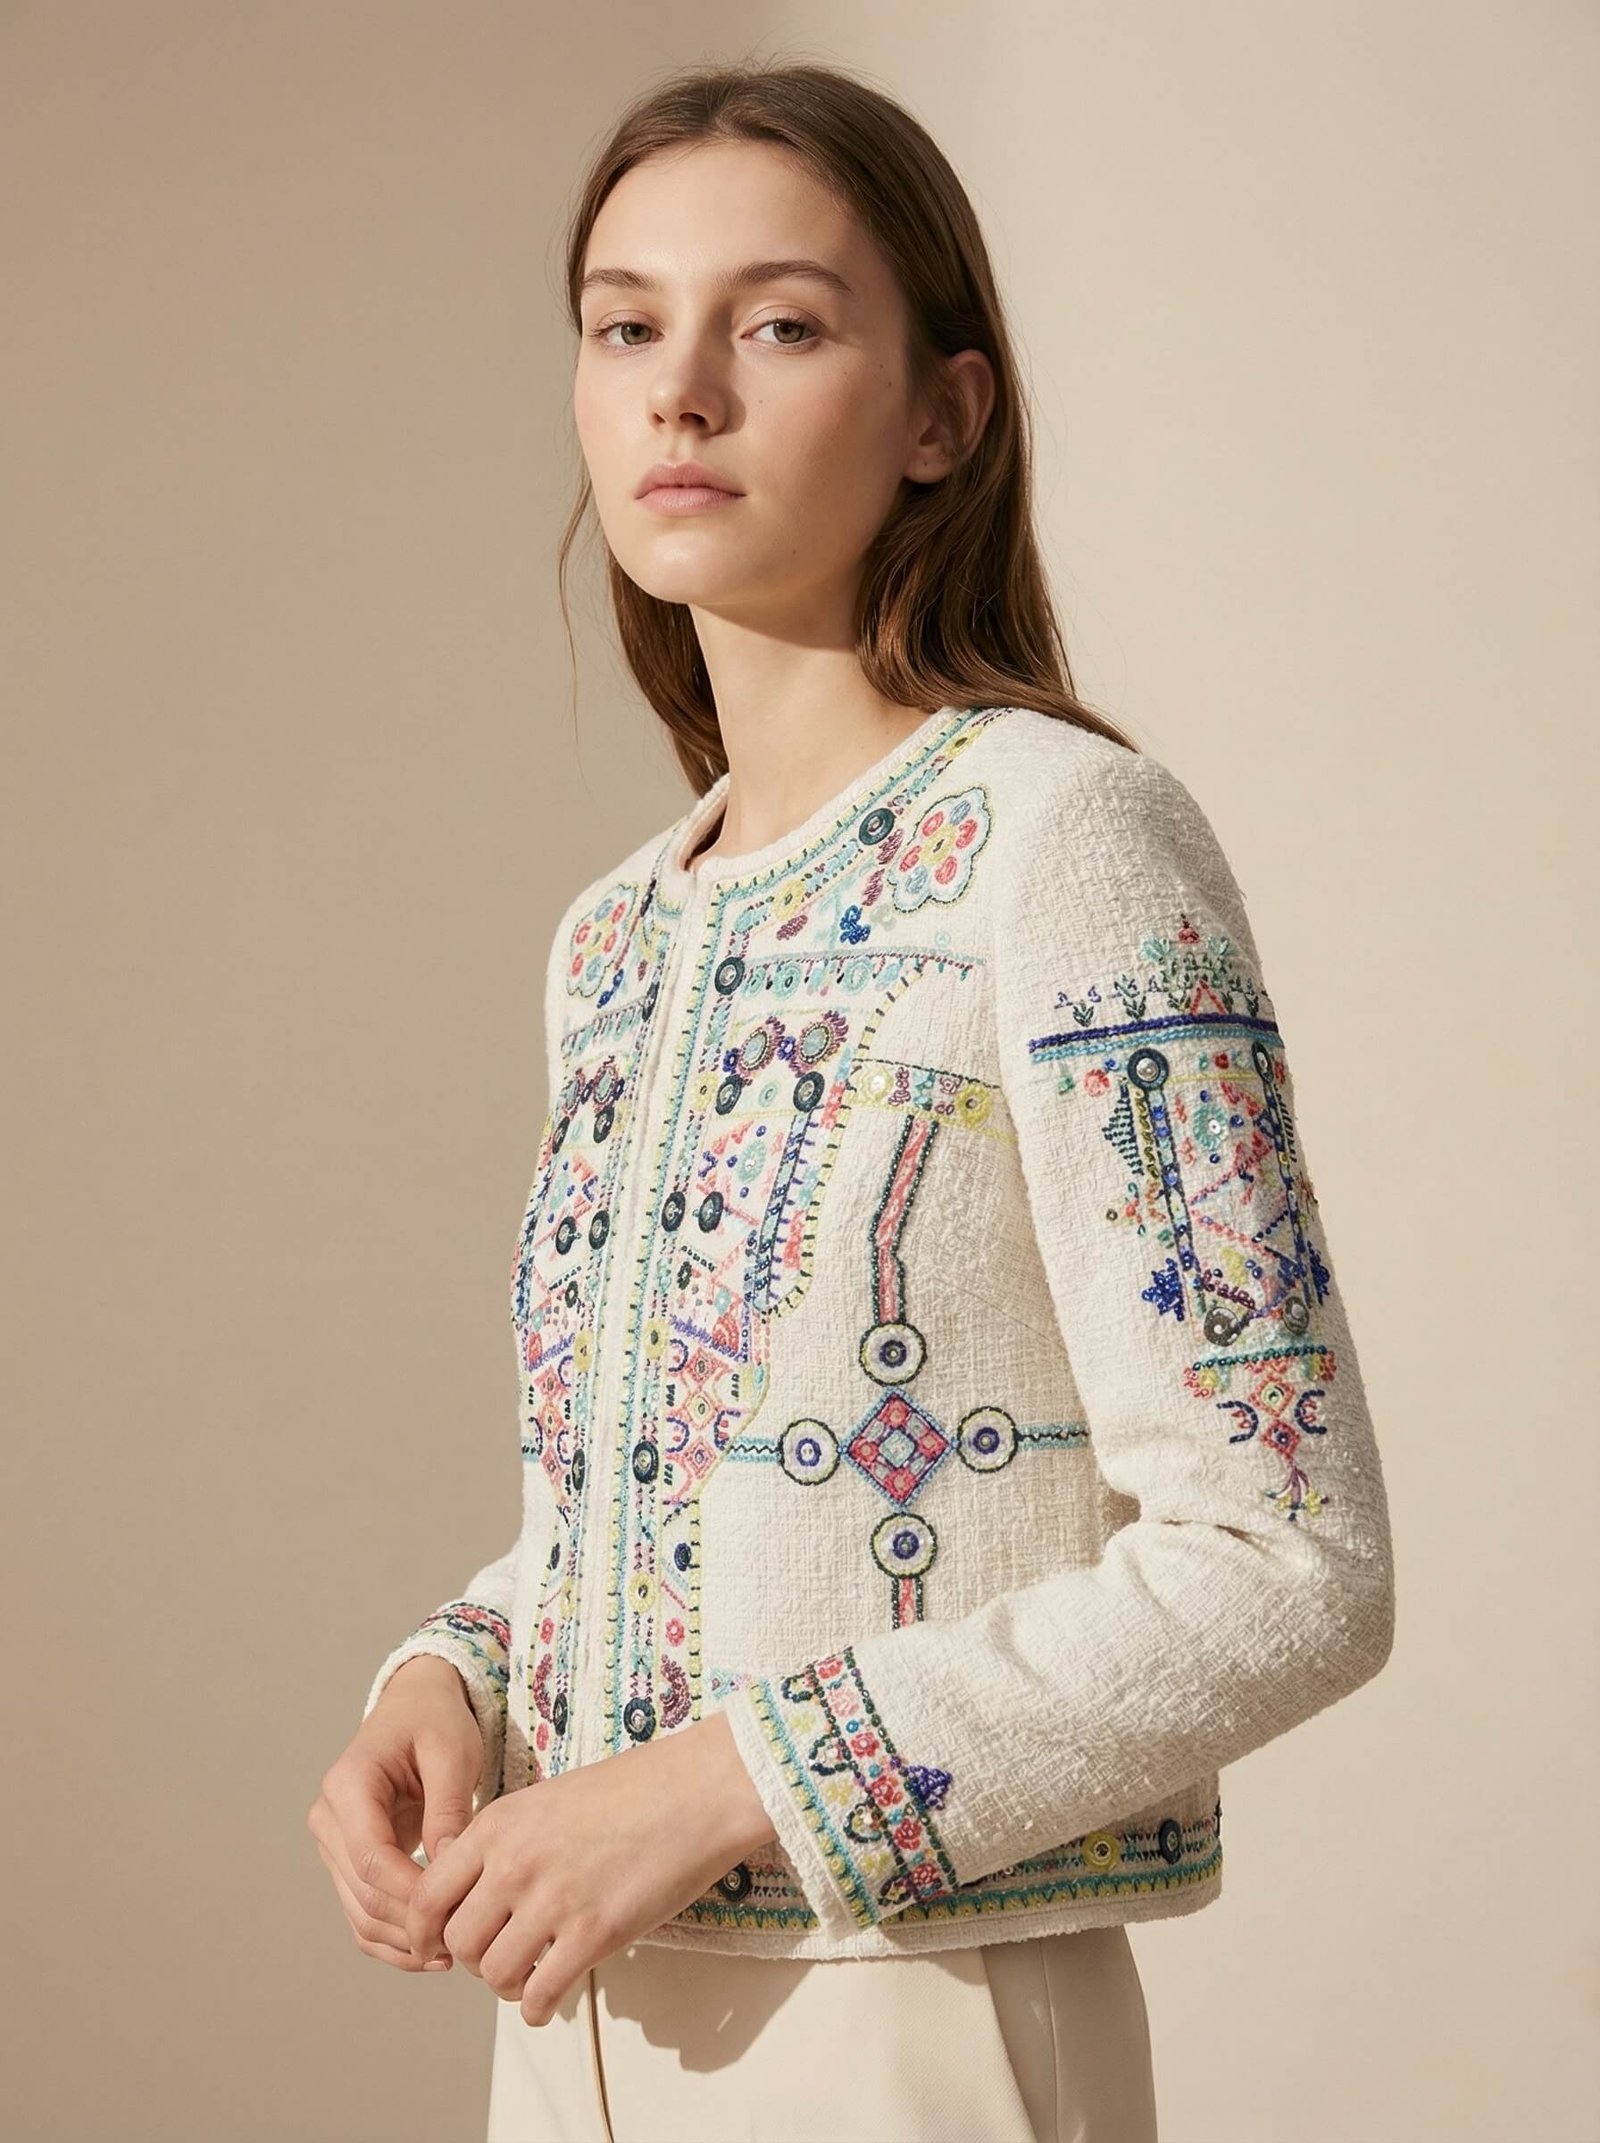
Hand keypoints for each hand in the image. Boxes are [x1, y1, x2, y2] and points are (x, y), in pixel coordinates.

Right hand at [307, 1655, 483, 1974]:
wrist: (416, 1705)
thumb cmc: (435, 1721)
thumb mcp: (451, 1752)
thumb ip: (449, 1808)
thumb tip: (450, 1870)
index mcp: (348, 1785)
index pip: (372, 1859)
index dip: (411, 1895)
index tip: (456, 1913)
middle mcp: (330, 1818)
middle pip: (363, 1893)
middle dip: (411, 1924)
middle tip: (463, 1943)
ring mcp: (334, 1843)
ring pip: (360, 1912)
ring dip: (402, 1941)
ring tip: (452, 1954)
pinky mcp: (348, 1860)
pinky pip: (363, 1912)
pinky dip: (392, 1938)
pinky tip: (431, 1952)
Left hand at [406, 1710, 776, 2023]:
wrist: (696, 1789)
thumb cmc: (633, 1790)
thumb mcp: (547, 1800)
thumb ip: (504, 1844)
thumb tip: (475, 1896)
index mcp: (497, 1825)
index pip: (427, 1896)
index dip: (423, 1933)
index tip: (433, 1948)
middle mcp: (514, 1863)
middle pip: (457, 1942)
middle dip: (471, 1960)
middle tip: (499, 1955)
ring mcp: (553, 1900)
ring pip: (493, 1974)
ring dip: (506, 1985)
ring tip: (528, 1975)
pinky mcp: (593, 1934)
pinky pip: (540, 1995)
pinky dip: (538, 2008)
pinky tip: (550, 1999)